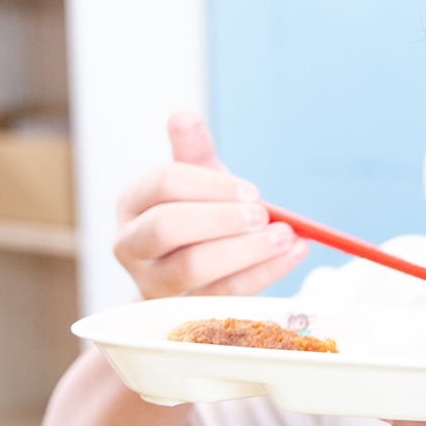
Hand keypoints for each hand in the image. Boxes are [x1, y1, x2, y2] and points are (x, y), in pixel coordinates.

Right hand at [112, 111, 306, 298]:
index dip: (208, 186)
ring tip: (286, 236)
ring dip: (245, 251)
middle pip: (166, 229)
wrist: (190, 271)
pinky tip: (293, 253)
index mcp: (132, 203)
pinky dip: (263, 274)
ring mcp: (152, 282)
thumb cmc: (194, 215)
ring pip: (191, 268)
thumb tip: (181, 114)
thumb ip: (191, 150)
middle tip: (262, 214)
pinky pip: (223, 296)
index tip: (250, 191)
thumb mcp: (194, 181)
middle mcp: (131, 244)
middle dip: (219, 219)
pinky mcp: (182, 311)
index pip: (163, 185)